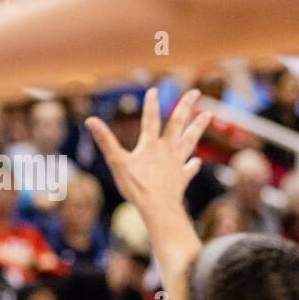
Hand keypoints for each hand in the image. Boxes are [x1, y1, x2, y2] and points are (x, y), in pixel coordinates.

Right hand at [85, 87, 211, 216]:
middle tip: (195, 92)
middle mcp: (167, 150)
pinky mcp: (182, 178)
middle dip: (186, 106)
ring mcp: (177, 163)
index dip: (151, 104)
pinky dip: (193, 165)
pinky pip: (189, 169)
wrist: (158, 208)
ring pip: (190, 141)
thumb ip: (105, 140)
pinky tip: (196, 161)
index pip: (151, 119)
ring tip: (208, 115)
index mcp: (151, 145)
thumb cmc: (137, 187)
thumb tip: (90, 120)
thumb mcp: (117, 162)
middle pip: (178, 124)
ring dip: (198, 127)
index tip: (153, 90)